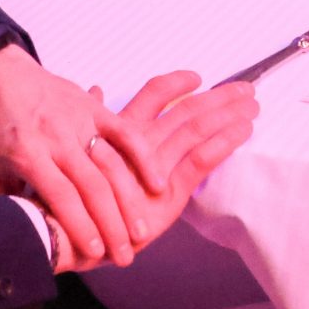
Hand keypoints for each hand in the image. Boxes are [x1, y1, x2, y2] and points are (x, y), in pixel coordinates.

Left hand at [0, 46, 175, 267]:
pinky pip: (125, 132)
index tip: (96, 255)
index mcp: (27, 154)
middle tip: (126, 256)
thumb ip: (2, 204)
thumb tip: (11, 242)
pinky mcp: (93, 106)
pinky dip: (143, 157)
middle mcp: (55, 137)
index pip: (61, 196)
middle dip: (111, 224)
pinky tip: (159, 184)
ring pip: (111, 164)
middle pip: (91, 185)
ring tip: (144, 231)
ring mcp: (77, 119)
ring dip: (130, 200)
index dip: (80, 226)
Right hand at [53, 73, 258, 271]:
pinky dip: (225, 141)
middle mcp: (139, 142)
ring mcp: (155, 166)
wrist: (57, 230)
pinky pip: (202, 159)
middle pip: (185, 109)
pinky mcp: (166, 192)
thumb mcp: (76, 150)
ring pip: (197, 128)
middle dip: (218, 97)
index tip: (197, 77)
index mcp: (118, 130)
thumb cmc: (64, 197)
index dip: (177, 83)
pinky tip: (243, 130)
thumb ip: (92, 118)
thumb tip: (97, 88)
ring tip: (252, 104)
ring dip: (228, 113)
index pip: (153, 94)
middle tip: (245, 87)